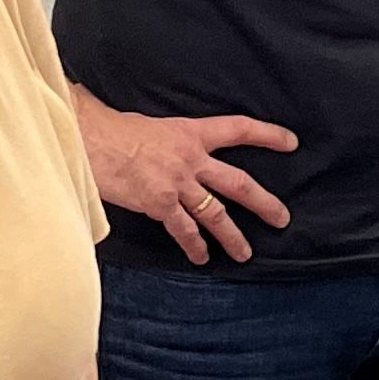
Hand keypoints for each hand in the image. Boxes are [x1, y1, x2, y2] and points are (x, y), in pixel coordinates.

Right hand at [77, 89, 295, 265]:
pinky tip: (201, 257)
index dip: (267, 135)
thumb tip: (159, 142)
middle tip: (282, 218)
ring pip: (216, 214)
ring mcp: (177, 184)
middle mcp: (190, 159)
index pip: (238, 129)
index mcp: (190, 132)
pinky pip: (184, 230)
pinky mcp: (160, 204)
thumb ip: (164, 136)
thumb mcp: (146, 122)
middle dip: (264, 202)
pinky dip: (194, 245)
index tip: (290, 142)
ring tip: (245, 253)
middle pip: (238, 183)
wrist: (88, 140)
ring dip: (233, 236)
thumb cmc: (110, 127)